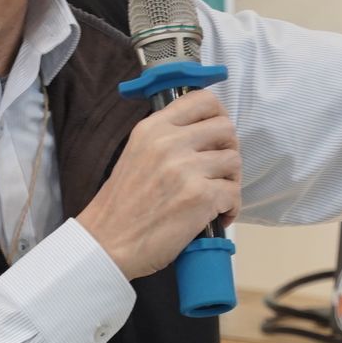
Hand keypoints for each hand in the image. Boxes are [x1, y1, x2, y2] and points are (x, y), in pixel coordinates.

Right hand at [77, 89, 241, 279]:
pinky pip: (234, 194)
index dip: (218, 114)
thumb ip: (165, 139)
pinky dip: (230, 208)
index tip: (217, 134)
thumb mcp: (135, 154)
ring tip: (215, 197)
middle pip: (226, 128)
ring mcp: (187, 169)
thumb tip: (202, 133)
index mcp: (153, 128)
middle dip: (229, 149)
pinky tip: (214, 218)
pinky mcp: (201, 197)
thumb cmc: (121, 206)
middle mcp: (170, 143)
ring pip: (234, 161)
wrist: (107, 243)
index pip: (201, 99)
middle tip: (220, 170)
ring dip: (230, 181)